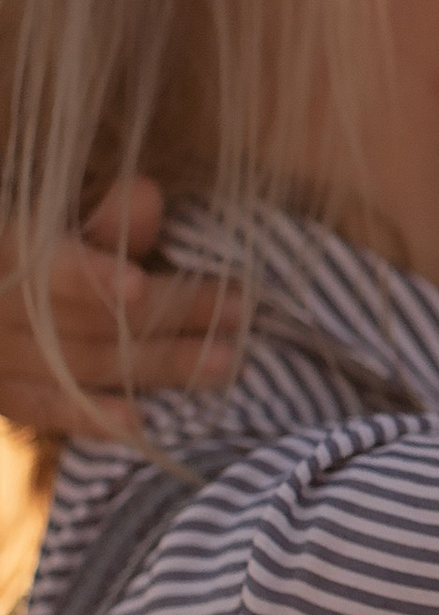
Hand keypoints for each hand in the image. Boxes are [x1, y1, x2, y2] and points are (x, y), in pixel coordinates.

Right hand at [0, 181, 240, 440]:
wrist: (2, 306)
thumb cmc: (38, 251)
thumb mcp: (60, 224)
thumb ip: (104, 221)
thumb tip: (148, 193)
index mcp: (9, 250)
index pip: (50, 266)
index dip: (90, 275)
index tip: (138, 286)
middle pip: (88, 317)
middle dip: (167, 314)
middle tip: (238, 310)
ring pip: (82, 365)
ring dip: (156, 364)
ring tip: (225, 360)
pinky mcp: (4, 394)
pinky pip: (48, 409)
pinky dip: (92, 416)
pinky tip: (139, 421)